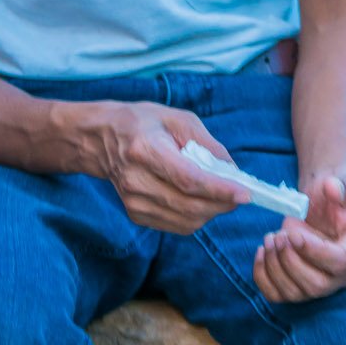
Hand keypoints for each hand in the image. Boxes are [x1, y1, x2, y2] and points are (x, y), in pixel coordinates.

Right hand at [79, 102, 248, 232]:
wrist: (101, 139)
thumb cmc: (143, 123)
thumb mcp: (178, 119)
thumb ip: (209, 144)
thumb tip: (233, 171)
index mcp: (146, 150)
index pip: (188, 180)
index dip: (219, 190)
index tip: (245, 194)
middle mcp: (136, 180)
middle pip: (188, 205)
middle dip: (221, 204)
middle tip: (240, 196)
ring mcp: (133, 201)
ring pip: (185, 221)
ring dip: (211, 212)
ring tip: (222, 197)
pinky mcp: (135, 214)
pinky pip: (176, 225)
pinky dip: (196, 217)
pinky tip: (202, 202)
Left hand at [254, 181, 345, 303]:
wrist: (323, 201)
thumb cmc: (336, 190)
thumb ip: (344, 182)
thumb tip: (333, 188)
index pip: (340, 262)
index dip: (313, 251)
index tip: (292, 233)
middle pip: (318, 285)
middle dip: (291, 261)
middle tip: (276, 235)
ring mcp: (324, 285)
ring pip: (296, 293)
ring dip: (275, 267)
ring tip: (268, 238)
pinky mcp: (301, 288)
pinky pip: (279, 295)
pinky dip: (263, 278)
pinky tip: (260, 253)